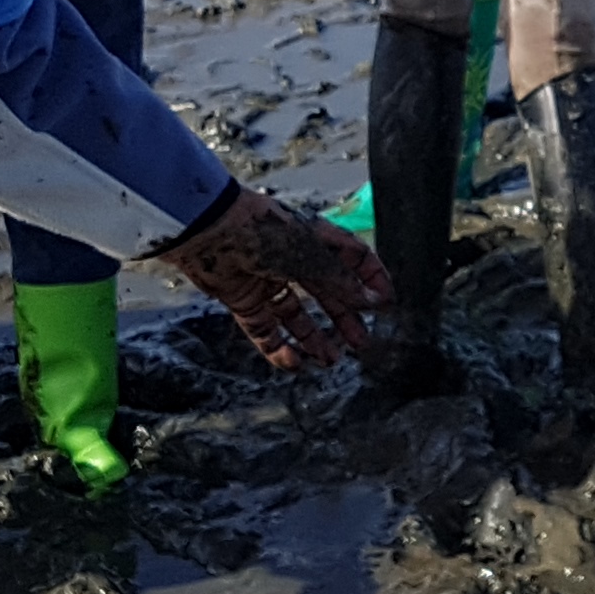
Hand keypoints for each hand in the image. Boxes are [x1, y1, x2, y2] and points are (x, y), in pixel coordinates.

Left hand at [161, 186, 389, 372]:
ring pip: (296, 316)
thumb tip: (370, 300)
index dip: (371, 280)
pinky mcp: (244, 300)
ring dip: (314, 338)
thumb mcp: (310, 256)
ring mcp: (267, 280)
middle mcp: (293, 260)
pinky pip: (265, 330)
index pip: (352, 259)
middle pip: (326, 293)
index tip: (386, 304)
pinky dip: (279, 349)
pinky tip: (294, 363)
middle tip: (361, 343)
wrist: (208, 230)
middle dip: (344, 318)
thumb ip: (340, 282)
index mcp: (315, 239)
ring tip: (330, 359)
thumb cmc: (262, 232)